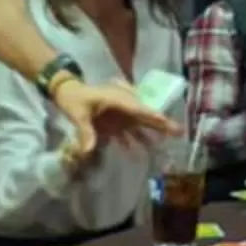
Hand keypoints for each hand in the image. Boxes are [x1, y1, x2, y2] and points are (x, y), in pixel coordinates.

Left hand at [51, 79, 180, 152]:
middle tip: (179, 131)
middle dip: (161, 123)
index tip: (164, 121)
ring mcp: (119, 113)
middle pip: (144, 115)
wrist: (66, 92)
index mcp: (116, 98)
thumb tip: (87, 151)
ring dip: (149, 135)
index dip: (151, 115)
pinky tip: (136, 153)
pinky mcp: (115, 121)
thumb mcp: (77, 113)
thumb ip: (84, 131)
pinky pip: (127, 132)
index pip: (137, 108)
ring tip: (162, 145)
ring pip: (138, 125)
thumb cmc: (73, 98)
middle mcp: (122, 105)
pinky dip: (132, 141)